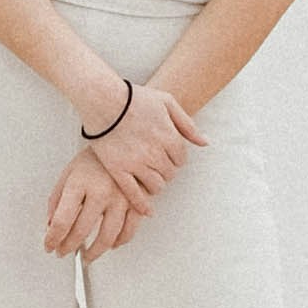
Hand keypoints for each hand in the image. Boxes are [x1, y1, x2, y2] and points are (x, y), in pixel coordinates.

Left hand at [45, 149, 146, 260]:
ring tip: (87, 256)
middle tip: (63, 251)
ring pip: (107, 237)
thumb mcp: (68, 174)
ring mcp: (120, 198)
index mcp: (79, 183)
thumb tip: (50, 225)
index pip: (62, 220)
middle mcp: (100, 191)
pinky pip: (129, 230)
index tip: (49, 245)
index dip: (53, 238)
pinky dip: (119, 242)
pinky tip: (112, 244)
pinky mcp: (136, 201)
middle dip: (68, 247)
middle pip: (81, 231)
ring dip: (95, 252)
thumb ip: (56, 200)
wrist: (121, 140)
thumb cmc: (93, 158)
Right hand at [84, 78, 207, 207]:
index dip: (176, 157)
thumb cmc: (135, 97)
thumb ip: (188, 125)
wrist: (102, 99)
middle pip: (170, 173)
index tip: (168, 154)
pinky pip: (134, 194)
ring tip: (149, 176)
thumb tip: (206, 143)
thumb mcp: (166, 102)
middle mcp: (155, 152)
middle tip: (157, 164)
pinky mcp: (118, 170)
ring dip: (156, 183)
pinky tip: (147, 209)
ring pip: (156, 186)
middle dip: (166, 170)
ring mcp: (136, 163)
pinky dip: (142, 204)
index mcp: (168, 136)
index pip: (181, 159)